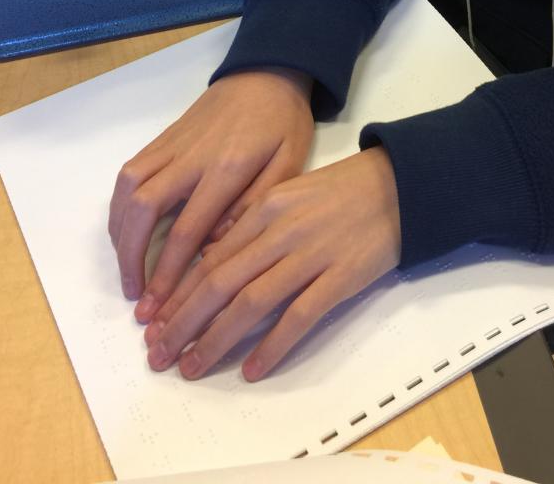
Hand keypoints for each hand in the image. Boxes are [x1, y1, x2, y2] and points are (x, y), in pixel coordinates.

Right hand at [108, 69, 313, 315]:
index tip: (159, 307)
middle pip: (143, 209)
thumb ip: (254, 206)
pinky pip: (129, 172)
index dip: (168, 272)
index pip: (187, 228)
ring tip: (127, 271)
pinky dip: (119, 206)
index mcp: (228, 168)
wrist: (268, 71)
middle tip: (136, 300)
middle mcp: (192, 156)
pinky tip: (125, 232)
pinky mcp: (163, 136)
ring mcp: (173, 144)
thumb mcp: (290, 164)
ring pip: (128, 189)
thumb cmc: (285, 122)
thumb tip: (215, 250)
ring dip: (119, 234)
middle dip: (132, 258)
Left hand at [142, 147, 400, 380]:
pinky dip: (272, 345)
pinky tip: (253, 369)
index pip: (210, 257)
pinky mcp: (341, 276)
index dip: (178, 294)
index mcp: (264, 207)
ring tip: (191, 367)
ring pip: (251, 302)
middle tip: (158, 354)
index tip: (155, 323)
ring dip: (216, 339)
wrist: (398, 185)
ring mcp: (311, 253)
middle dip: (183, 322)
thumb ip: (251, 225)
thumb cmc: (340, 191)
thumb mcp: (287, 194)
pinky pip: (299, 316)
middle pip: (220, 282)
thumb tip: (212, 263)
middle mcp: (281, 230)